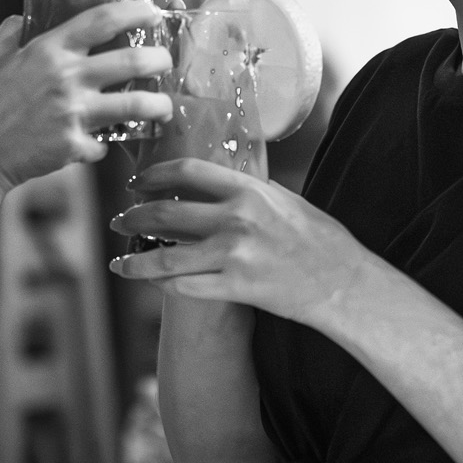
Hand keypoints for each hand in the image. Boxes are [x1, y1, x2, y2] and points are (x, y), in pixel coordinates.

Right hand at [0, 2, 171, 193]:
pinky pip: (106, 144)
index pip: (103, 20)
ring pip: (137, 105)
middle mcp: (66, 78)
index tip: (151, 11)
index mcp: (48, 50)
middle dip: (160, 59)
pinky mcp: (74, 146)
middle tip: (165, 63)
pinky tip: (100, 143)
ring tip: (163, 107)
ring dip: (158, 105)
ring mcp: (73, 114)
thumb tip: (25, 18)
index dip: (135, 11)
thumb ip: (11, 33)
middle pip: (133, 60)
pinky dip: (105, 144)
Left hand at [108, 159, 375, 326]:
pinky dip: (161, 284)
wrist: (343, 281)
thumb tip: (211, 182)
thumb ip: (244, 190)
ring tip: (119, 261)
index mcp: (248, 190)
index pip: (185, 172)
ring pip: (163, 259)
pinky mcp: (235, 289)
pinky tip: (152, 281)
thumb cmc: (317, 237)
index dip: (152, 176)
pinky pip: (184, 287)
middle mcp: (236, 220)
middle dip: (132, 217)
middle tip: (119, 220)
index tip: (136, 183)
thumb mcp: (283, 198)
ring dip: (134, 260)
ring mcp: (233, 257)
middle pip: (164, 214)